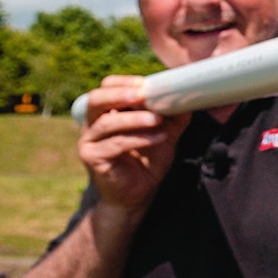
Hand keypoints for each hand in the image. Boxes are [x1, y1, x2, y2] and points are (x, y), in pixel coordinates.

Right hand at [78, 75, 189, 214]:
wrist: (138, 194)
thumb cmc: (147, 162)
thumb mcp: (163, 135)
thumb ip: (172, 119)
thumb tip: (188, 100)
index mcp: (106, 113)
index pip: (105, 88)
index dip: (123, 83)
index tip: (145, 83)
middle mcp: (92, 125)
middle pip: (96, 100)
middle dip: (120, 94)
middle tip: (143, 94)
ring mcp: (89, 142)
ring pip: (107, 122)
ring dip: (135, 118)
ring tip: (157, 119)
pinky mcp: (93, 159)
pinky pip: (116, 144)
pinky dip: (140, 138)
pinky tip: (160, 137)